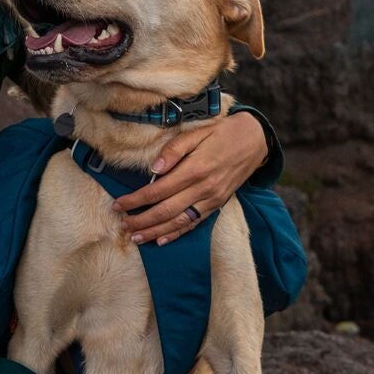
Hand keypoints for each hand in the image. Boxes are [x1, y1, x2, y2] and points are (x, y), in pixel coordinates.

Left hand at [114, 112, 267, 245]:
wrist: (254, 141)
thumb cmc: (222, 133)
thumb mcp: (197, 133)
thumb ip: (174, 150)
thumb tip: (153, 170)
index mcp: (195, 168)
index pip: (158, 190)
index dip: (136, 200)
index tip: (118, 204)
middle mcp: (203, 188)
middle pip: (165, 211)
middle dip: (141, 220)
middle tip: (122, 224)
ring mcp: (211, 200)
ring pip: (178, 222)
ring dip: (155, 231)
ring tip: (136, 237)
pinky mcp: (217, 205)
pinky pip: (194, 223)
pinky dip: (177, 234)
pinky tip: (162, 240)